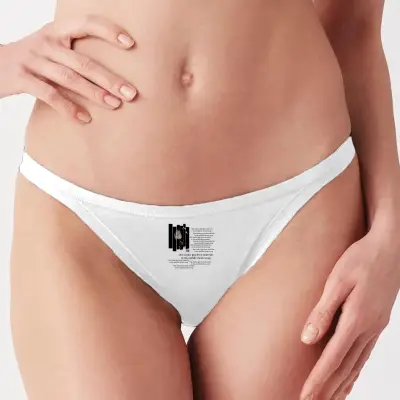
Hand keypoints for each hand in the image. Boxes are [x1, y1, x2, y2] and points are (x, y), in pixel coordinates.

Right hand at [0, 14, 137, 123]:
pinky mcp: (22, 78)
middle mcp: (46, 42)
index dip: (108, 31)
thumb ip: (76, 54)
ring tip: (115, 105)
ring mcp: (33, 60)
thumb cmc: (33, 60)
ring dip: (95, 94)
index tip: (130, 43)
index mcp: (57, 31)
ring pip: (69, 78)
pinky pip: (50, 95)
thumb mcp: (53, 48)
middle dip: (110, 79)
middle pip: (84, 61)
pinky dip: (68, 108)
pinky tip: (85, 119)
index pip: (86, 23)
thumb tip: (113, 75)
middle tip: (131, 93)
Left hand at [299, 224, 399, 399]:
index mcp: (356, 319)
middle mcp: (368, 328)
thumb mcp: (337, 281)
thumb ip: (322, 312)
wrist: (390, 248)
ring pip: (357, 364)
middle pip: (345, 367)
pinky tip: (350, 377)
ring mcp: (376, 327)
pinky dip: (355, 371)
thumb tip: (308, 340)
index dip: (318, 379)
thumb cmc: (361, 260)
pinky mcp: (378, 323)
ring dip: (342, 384)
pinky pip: (365, 354)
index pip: (332, 358)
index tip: (305, 396)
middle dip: (328, 389)